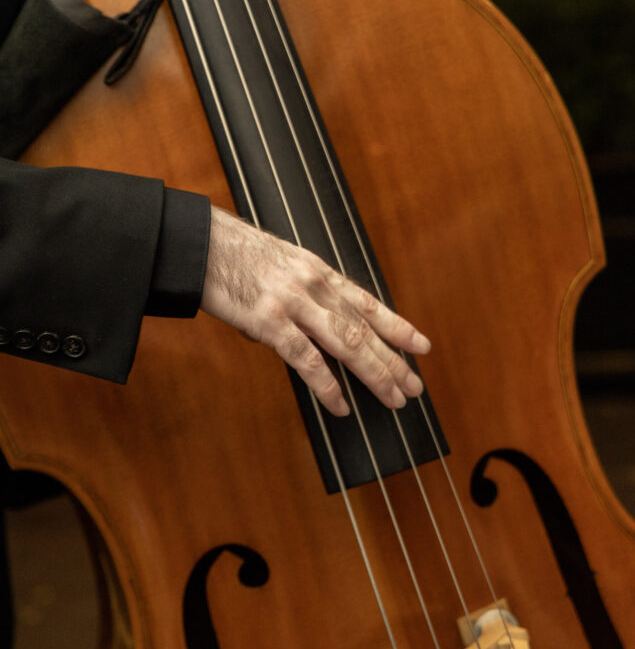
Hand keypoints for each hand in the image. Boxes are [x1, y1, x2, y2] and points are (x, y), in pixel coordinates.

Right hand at [200, 208, 430, 416]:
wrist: (199, 244)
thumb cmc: (233, 255)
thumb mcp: (280, 264)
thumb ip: (302, 293)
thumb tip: (312, 323)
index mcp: (317, 271)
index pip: (367, 303)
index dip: (397, 326)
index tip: (421, 346)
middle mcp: (313, 285)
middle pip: (364, 328)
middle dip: (393, 360)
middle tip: (414, 387)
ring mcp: (293, 303)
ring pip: (347, 343)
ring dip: (374, 374)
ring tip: (393, 398)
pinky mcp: (268, 321)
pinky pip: (306, 359)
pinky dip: (327, 385)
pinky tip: (340, 404)